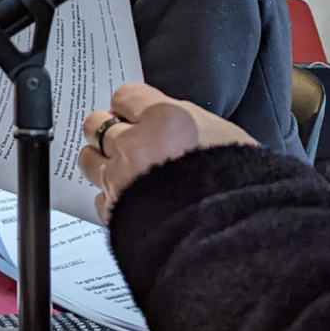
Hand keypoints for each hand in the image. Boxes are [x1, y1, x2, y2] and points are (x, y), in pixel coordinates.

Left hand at [80, 83, 257, 222]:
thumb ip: (185, 122)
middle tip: (122, 138)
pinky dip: (110, 198)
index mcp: (164, 118)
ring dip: (101, 161)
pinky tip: (127, 200)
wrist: (233, 234)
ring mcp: (119, 178)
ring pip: (88, 159)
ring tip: (119, 168)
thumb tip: (166, 120)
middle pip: (97, 123)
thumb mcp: (225, 136)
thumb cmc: (241, 185)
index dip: (131, 106)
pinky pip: (99, 197)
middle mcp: (135, 144)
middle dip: (107, 130)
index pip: (126, 96)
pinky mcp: (114, 210)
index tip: (133, 111)